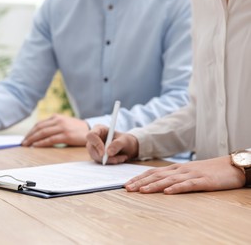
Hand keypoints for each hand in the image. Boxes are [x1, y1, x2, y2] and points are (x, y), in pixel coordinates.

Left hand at [21, 114, 89, 146]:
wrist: (91, 131)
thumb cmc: (76, 129)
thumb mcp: (64, 124)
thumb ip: (53, 127)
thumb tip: (39, 136)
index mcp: (56, 117)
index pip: (39, 124)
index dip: (30, 131)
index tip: (25, 138)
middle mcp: (58, 120)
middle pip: (39, 128)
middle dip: (29, 136)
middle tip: (22, 143)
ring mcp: (62, 127)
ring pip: (43, 133)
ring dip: (32, 139)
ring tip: (26, 145)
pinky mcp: (66, 135)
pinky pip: (50, 139)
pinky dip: (41, 143)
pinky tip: (35, 146)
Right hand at [86, 125, 138, 163]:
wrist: (128, 148)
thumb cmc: (126, 141)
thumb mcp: (125, 140)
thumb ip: (117, 145)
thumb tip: (108, 152)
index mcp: (99, 129)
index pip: (91, 136)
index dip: (96, 144)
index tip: (104, 153)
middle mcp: (94, 139)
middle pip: (91, 148)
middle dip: (103, 156)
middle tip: (116, 159)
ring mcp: (95, 148)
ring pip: (96, 156)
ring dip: (109, 160)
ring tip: (122, 158)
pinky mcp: (97, 156)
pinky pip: (100, 161)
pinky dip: (110, 162)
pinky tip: (120, 159)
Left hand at [125, 156, 245, 193]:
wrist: (230, 166)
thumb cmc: (208, 170)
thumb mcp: (188, 172)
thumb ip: (173, 176)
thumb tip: (157, 183)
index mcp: (175, 168)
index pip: (153, 172)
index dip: (139, 178)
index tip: (126, 184)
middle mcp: (180, 170)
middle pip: (156, 175)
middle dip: (140, 182)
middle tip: (127, 188)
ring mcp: (191, 175)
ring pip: (169, 180)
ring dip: (153, 185)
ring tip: (141, 191)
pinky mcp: (203, 181)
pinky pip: (188, 185)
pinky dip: (176, 188)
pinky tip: (167, 193)